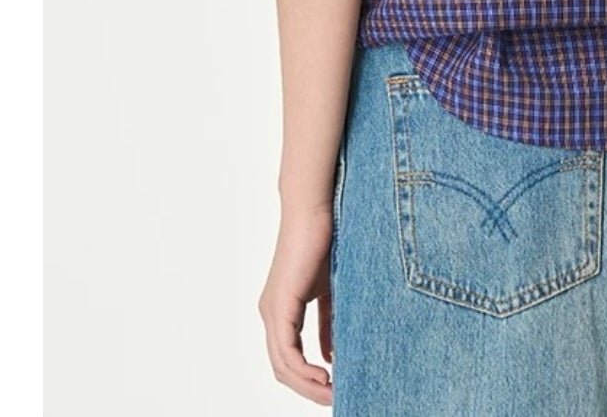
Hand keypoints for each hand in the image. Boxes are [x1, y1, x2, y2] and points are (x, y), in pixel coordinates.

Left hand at [257, 205, 334, 404]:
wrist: (314, 209)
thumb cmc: (325, 240)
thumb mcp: (331, 290)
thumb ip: (329, 321)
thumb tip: (332, 355)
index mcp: (281, 310)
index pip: (289, 359)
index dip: (309, 380)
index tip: (334, 389)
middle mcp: (271, 313)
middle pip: (283, 369)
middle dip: (309, 390)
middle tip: (336, 398)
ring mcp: (272, 310)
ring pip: (283, 365)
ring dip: (308, 385)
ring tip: (333, 392)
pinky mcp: (280, 304)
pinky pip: (286, 350)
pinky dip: (304, 369)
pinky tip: (325, 374)